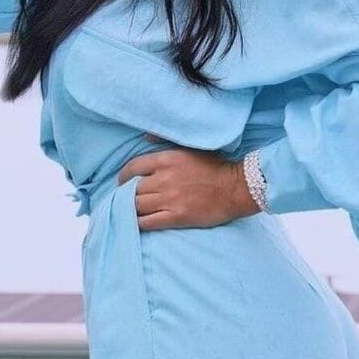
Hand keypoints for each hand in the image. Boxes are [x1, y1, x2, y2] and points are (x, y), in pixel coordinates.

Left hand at [117, 133, 260, 231]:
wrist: (236, 188)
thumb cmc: (214, 166)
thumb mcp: (190, 146)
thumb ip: (165, 140)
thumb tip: (144, 136)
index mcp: (166, 160)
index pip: (133, 167)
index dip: (124, 175)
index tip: (123, 181)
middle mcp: (164, 179)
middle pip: (132, 189)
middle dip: (127, 193)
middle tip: (126, 197)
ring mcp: (169, 200)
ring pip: (137, 206)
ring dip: (131, 208)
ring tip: (130, 210)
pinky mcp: (176, 217)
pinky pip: (147, 222)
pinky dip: (138, 223)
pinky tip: (136, 222)